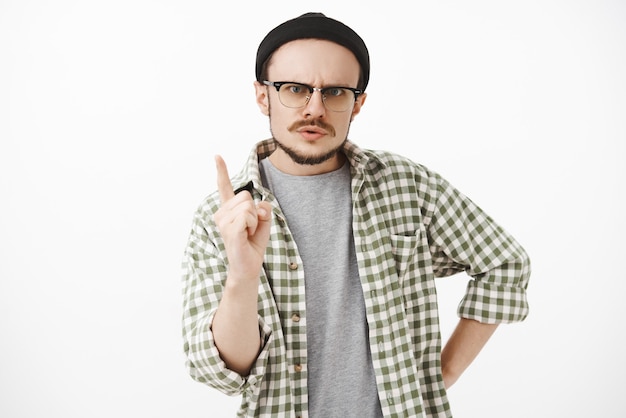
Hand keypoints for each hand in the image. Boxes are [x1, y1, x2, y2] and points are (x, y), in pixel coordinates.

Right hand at [213, 155, 271, 282]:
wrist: (249, 267)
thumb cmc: (253, 244)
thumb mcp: (263, 221)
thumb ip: (264, 209)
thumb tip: (260, 205)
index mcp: (228, 210)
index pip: (224, 187)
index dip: (221, 171)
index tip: (217, 156)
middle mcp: (222, 214)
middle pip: (246, 196)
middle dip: (255, 211)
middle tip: (250, 228)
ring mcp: (223, 222)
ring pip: (248, 205)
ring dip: (255, 220)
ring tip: (248, 233)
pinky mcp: (230, 231)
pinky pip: (247, 216)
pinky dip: (254, 225)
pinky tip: (247, 236)